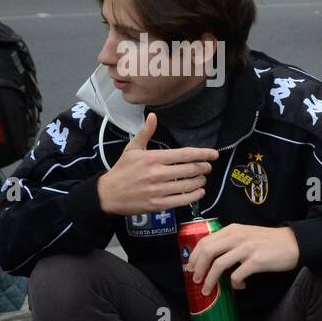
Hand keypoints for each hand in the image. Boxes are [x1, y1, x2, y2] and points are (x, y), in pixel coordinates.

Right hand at [96, 113, 217, 215]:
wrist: (107, 194)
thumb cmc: (122, 170)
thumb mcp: (132, 149)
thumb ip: (145, 133)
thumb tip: (152, 116)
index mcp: (153, 158)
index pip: (184, 154)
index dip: (202, 154)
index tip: (214, 154)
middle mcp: (157, 173)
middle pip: (190, 169)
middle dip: (203, 168)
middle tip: (207, 167)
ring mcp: (158, 190)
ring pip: (189, 185)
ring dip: (200, 181)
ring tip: (202, 179)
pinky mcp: (158, 204)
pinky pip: (183, 200)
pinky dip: (195, 196)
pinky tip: (199, 192)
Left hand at [185, 223, 300, 292]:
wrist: (294, 243)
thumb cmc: (270, 241)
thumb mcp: (247, 235)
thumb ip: (231, 242)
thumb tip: (214, 259)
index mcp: (233, 230)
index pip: (205, 241)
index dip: (194, 257)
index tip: (190, 268)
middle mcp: (237, 237)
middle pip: (208, 252)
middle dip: (198, 268)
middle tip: (196, 280)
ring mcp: (247, 249)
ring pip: (218, 265)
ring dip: (209, 280)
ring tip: (208, 290)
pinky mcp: (256, 261)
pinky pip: (237, 275)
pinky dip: (234, 284)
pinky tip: (239, 286)